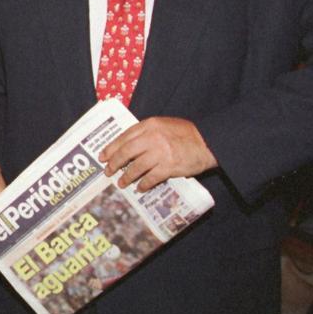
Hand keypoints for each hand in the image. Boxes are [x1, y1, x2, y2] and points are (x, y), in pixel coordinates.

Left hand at [99, 116, 217, 191]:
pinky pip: (150, 178)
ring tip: (121, 183)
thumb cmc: (186, 134)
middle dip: (114, 163)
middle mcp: (152, 137)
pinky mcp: (169, 166)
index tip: (103, 156)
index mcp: (150, 125)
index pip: (124, 137)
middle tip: (108, 171)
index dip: (111, 148)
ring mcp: (160, 152)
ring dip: (126, 177)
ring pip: (136, 167)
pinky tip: (140, 188)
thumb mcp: (164, 125)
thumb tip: (128, 145)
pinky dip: (143, 184)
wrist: (209, 142)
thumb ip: (147, 132)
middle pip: (126, 152)